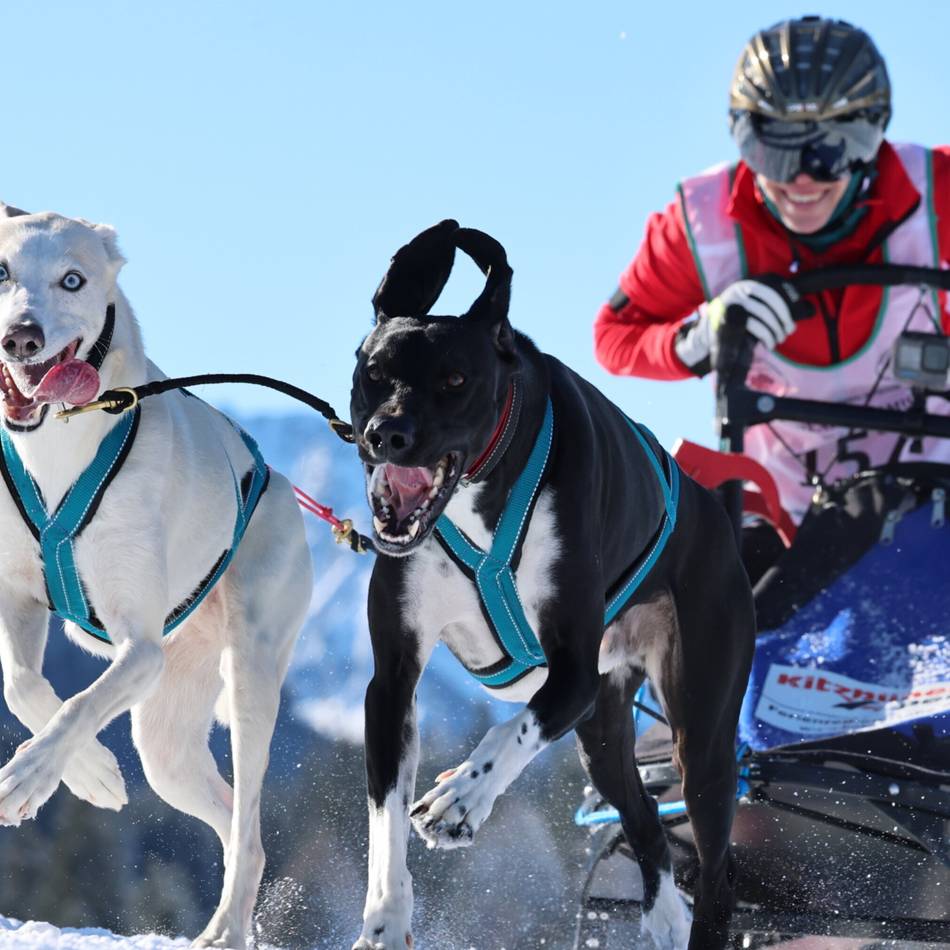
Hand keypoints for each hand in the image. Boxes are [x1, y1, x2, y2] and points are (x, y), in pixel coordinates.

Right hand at [674, 277, 808, 375]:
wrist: (707, 333)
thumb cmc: (737, 322)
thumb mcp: (753, 308)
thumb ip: (772, 304)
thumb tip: (805, 305)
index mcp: (746, 284)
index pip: (772, 289)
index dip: (786, 302)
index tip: (791, 318)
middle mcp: (737, 290)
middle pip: (769, 302)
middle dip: (783, 319)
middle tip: (788, 332)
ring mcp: (730, 303)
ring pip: (762, 314)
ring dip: (775, 330)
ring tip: (778, 339)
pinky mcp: (727, 319)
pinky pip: (753, 325)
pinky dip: (766, 336)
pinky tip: (768, 344)